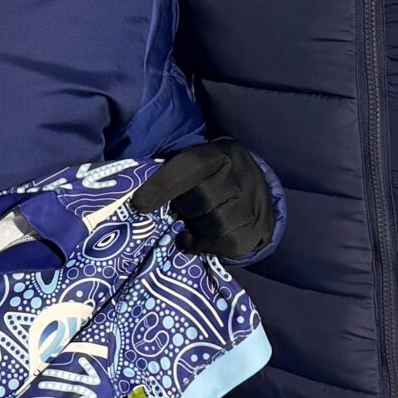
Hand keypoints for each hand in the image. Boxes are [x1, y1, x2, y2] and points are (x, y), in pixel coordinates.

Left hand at [129, 139, 276, 260]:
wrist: (255, 192)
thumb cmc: (212, 178)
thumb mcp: (197, 164)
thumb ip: (173, 174)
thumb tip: (139, 201)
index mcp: (221, 152)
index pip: (190, 166)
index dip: (162, 185)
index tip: (139, 205)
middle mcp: (242, 174)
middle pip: (202, 198)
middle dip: (185, 208)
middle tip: (181, 209)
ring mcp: (254, 203)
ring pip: (215, 223)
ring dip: (196, 227)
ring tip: (194, 221)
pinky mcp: (258, 230)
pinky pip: (227, 245)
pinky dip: (205, 245)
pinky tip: (196, 239)